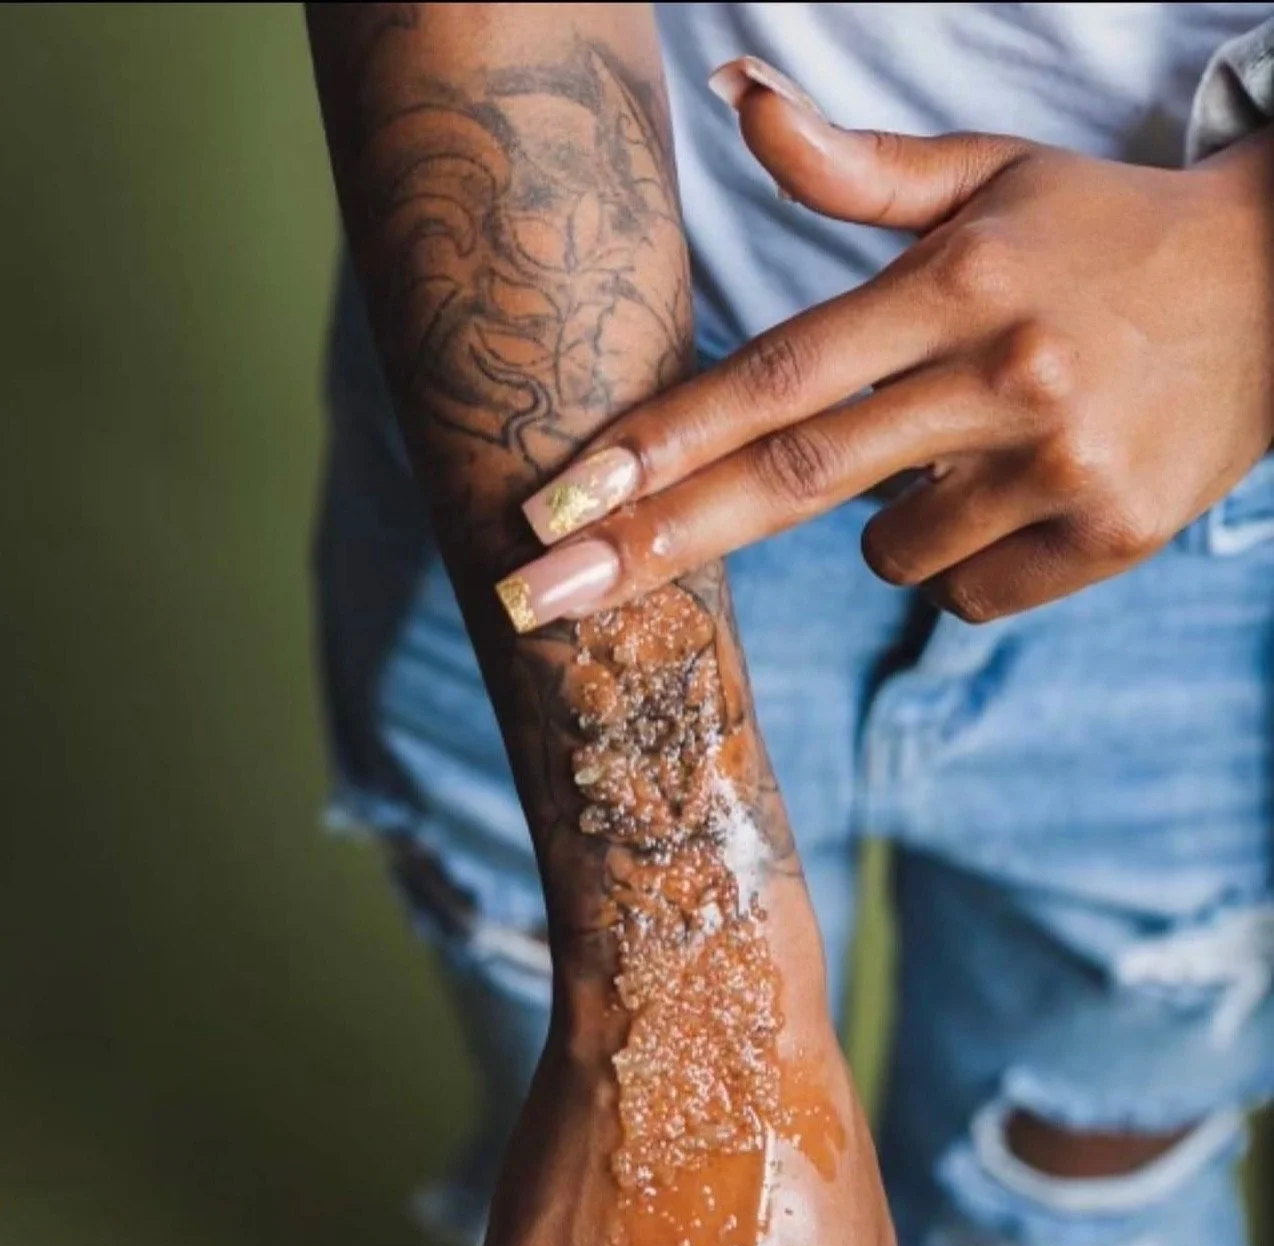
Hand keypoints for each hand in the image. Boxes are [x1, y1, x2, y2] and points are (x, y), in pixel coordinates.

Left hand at [499, 56, 1273, 628]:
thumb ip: (853, 167)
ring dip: (878, 521)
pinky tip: (1013, 494)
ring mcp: (1059, 468)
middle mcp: (1003, 379)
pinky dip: (955, 563)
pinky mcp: (1106, 538)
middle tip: (538, 601)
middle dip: (651, 548)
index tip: (556, 500)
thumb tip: (734, 95)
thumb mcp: (990, 178)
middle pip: (787, 481)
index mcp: (959, 284)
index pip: (774, 376)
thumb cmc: (1104, 235)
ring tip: (958, 448)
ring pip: (883, 550)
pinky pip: (965, 595)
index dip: (655, 443)